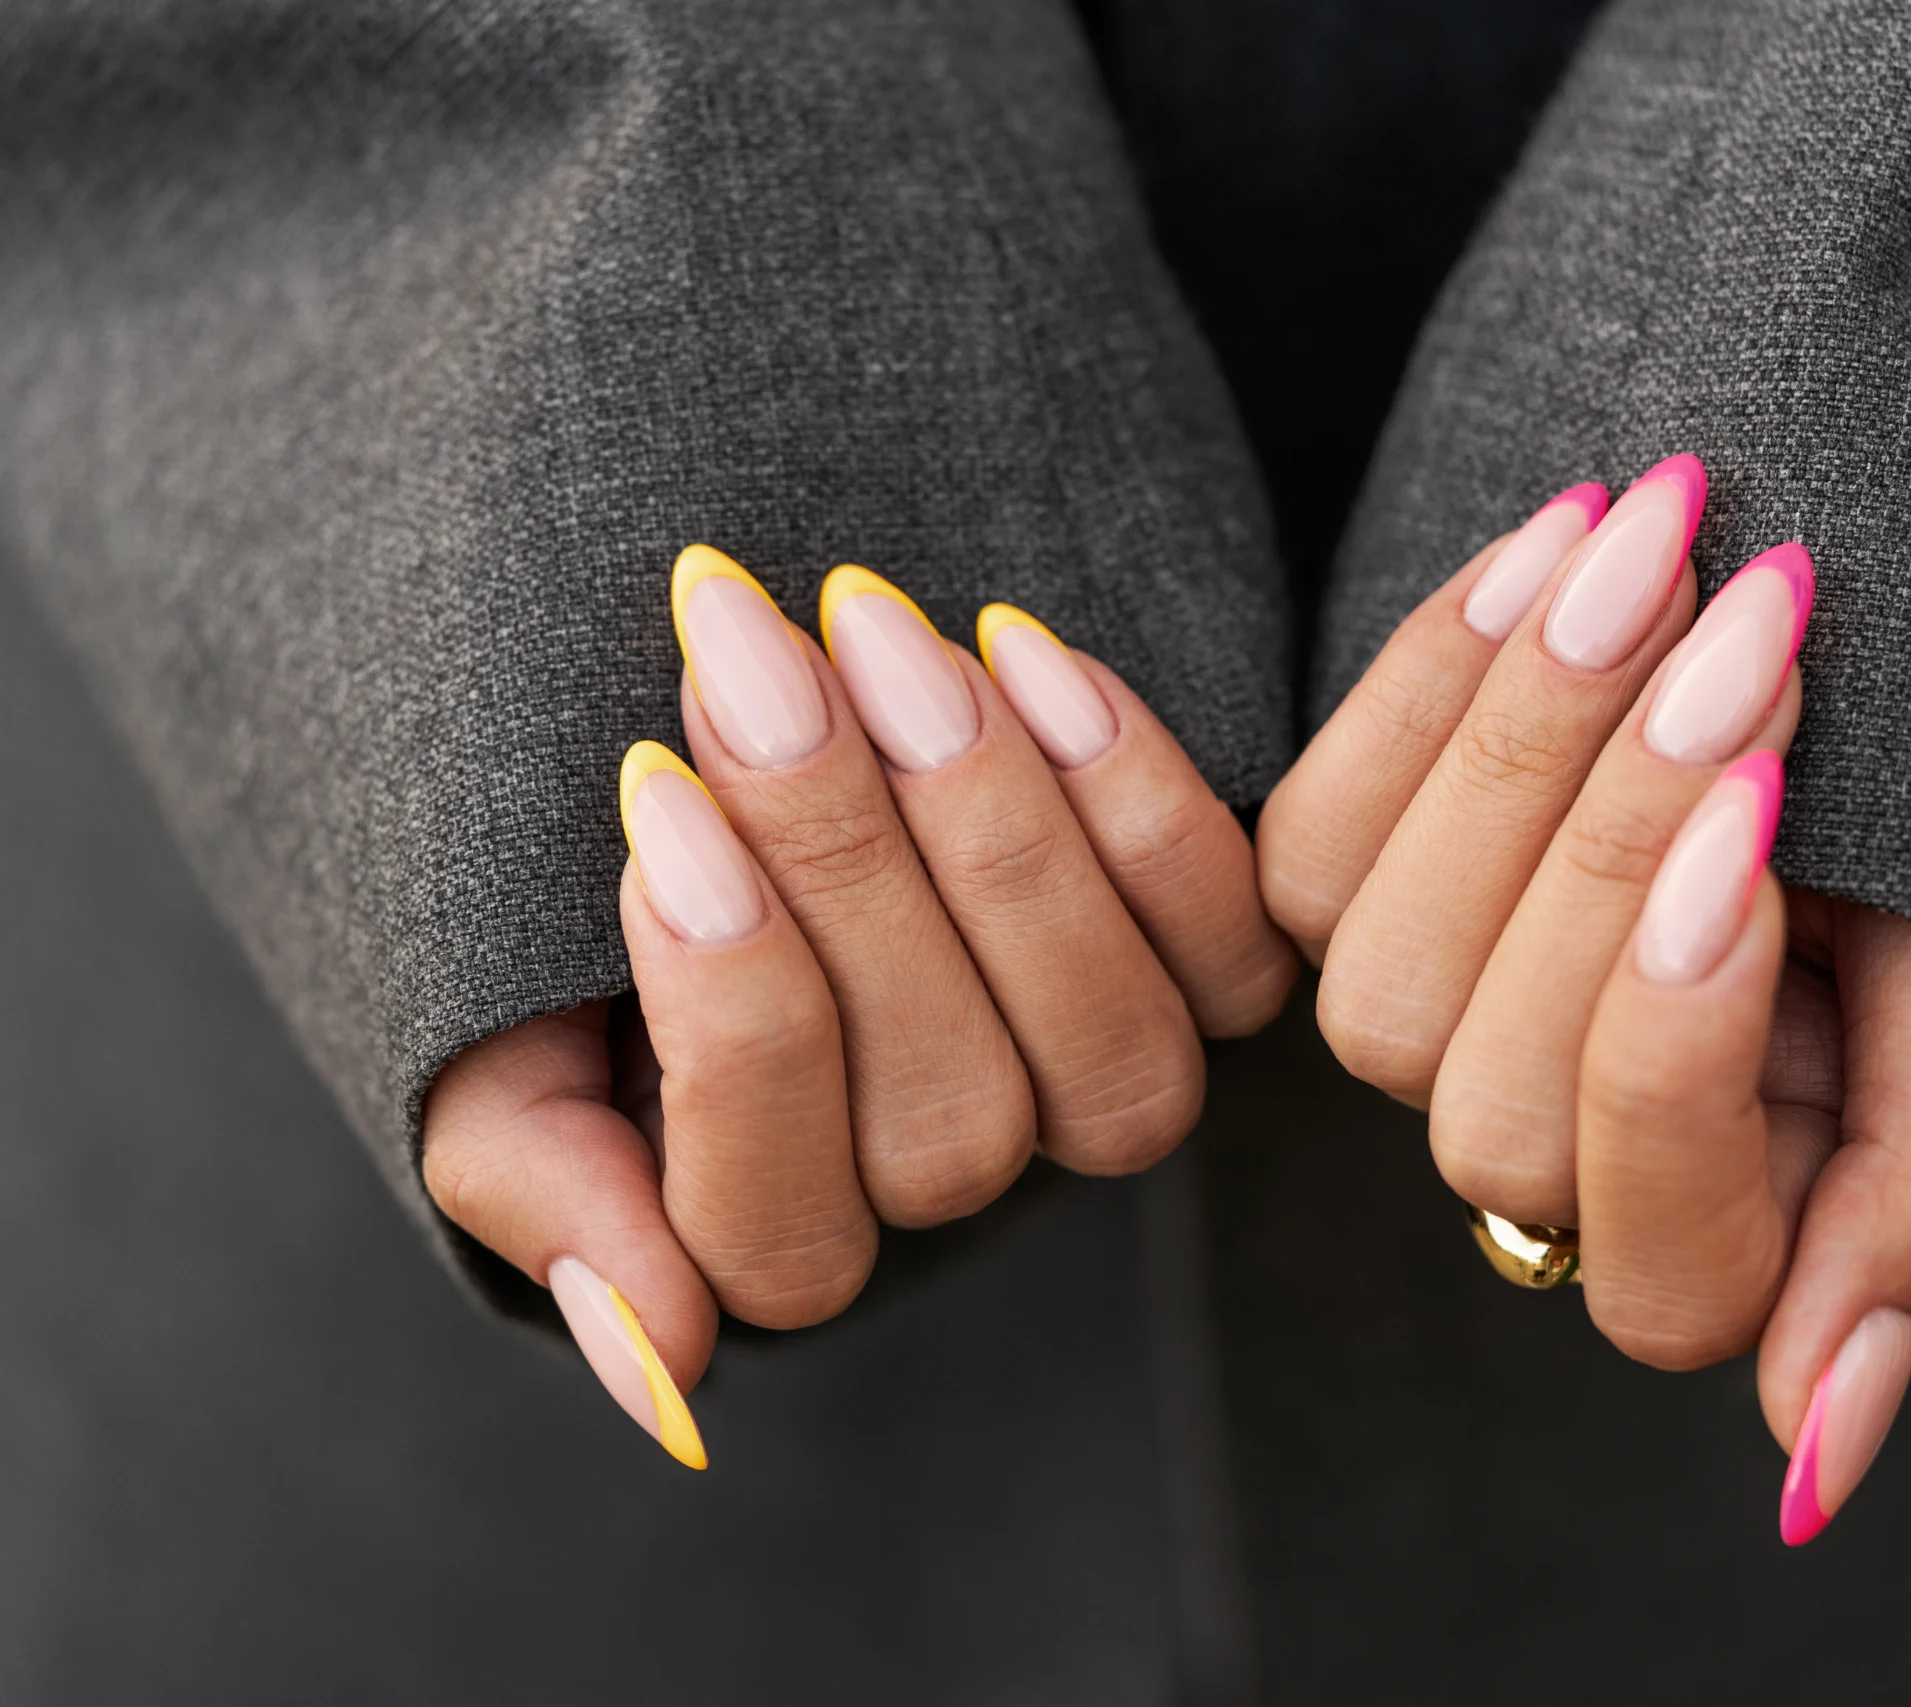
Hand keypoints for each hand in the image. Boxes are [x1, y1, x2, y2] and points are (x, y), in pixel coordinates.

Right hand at [424, 547, 1294, 1464]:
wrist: (713, 736)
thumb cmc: (564, 911)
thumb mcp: (493, 1037)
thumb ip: (539, 1183)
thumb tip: (664, 1371)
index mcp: (771, 1233)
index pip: (781, 1227)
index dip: (732, 1021)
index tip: (650, 801)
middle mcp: (947, 1178)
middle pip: (952, 1118)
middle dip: (847, 868)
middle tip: (752, 662)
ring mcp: (1085, 1082)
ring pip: (1111, 1049)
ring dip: (996, 832)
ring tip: (874, 637)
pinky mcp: (1201, 975)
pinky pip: (1227, 947)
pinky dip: (1138, 801)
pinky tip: (1017, 650)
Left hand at [1257, 461, 1910, 1540]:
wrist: (1866, 654)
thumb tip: (1813, 1465)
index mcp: (1715, 1236)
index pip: (1659, 1268)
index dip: (1680, 1060)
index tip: (1766, 840)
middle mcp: (1545, 1164)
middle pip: (1497, 1107)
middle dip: (1615, 854)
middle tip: (1758, 629)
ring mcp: (1428, 1034)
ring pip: (1381, 977)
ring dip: (1523, 752)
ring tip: (1667, 551)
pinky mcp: (1330, 899)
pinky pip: (1308, 839)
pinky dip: (1432, 683)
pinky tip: (1559, 541)